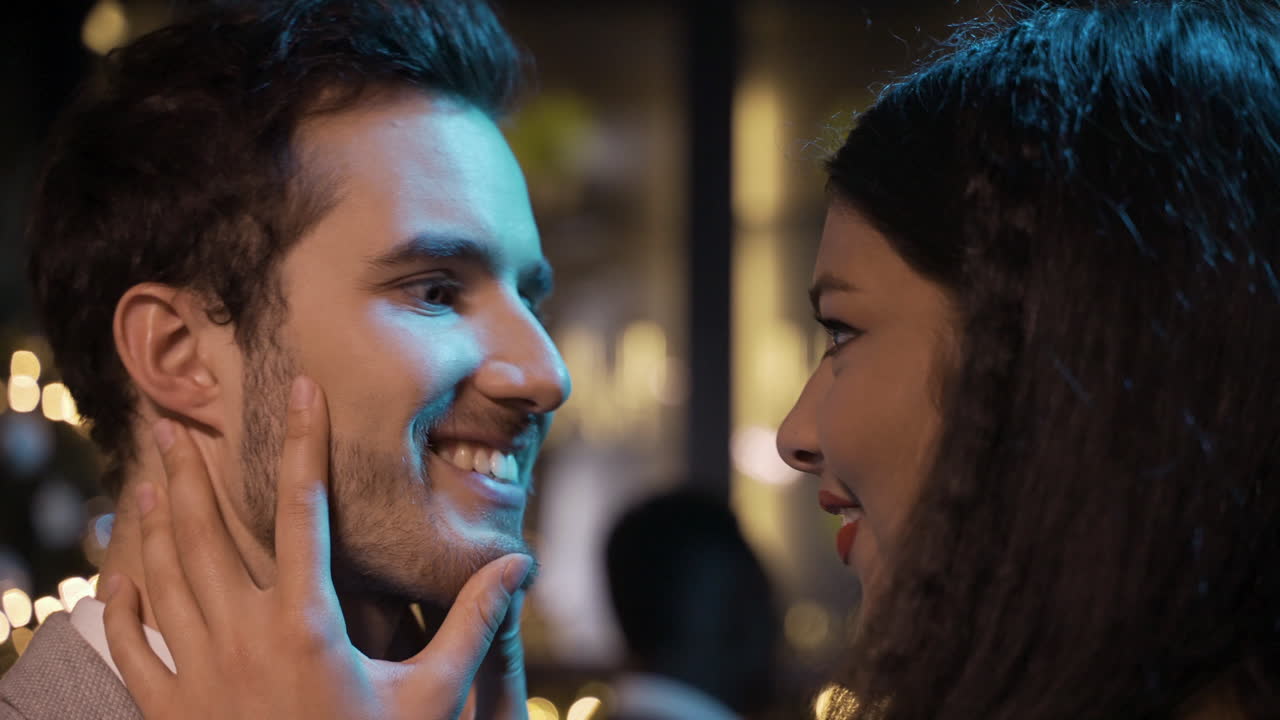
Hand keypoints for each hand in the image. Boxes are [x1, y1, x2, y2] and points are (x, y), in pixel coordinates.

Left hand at [103, 376, 532, 719]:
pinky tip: (115, 574)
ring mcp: (199, 675)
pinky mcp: (170, 712)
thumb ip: (471, 623)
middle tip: (172, 421)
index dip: (304, 444)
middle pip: (206, 534)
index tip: (301, 392)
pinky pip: (133, 648)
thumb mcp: (433, 694)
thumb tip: (519, 565)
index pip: (304, 512)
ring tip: (146, 476)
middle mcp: (243, 639)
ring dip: (152, 523)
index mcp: (307, 625)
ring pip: (164, 579)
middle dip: (189, 472)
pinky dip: (119, 606)